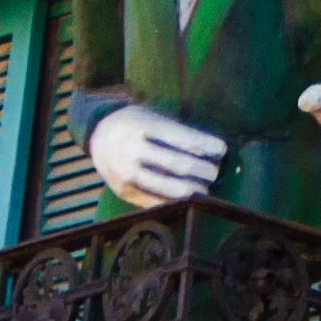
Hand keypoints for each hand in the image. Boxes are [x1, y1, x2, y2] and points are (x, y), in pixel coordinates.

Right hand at [89, 103, 225, 206]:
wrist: (98, 134)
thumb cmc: (138, 124)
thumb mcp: (155, 118)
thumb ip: (180, 133)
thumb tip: (216, 152)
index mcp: (142, 126)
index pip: (182, 139)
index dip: (206, 146)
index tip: (222, 150)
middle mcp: (131, 150)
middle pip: (179, 165)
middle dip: (204, 171)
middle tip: (214, 172)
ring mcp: (125, 173)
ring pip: (169, 188)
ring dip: (195, 190)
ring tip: (205, 188)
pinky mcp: (123, 191)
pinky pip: (156, 202)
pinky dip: (177, 203)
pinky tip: (189, 200)